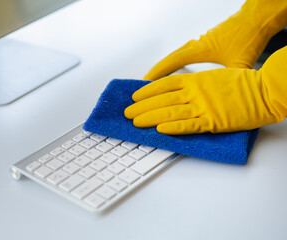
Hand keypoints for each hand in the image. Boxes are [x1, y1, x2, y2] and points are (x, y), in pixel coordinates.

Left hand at [125, 46, 286, 133]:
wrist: (265, 91)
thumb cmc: (242, 84)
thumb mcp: (214, 77)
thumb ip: (195, 84)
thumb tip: (178, 91)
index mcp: (195, 80)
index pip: (164, 85)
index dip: (147, 91)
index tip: (135, 97)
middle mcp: (195, 92)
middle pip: (162, 100)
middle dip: (142, 107)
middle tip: (128, 113)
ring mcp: (204, 107)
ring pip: (171, 113)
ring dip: (151, 118)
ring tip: (136, 122)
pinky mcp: (214, 122)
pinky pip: (190, 125)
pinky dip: (174, 128)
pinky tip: (160, 130)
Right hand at [144, 0, 286, 79]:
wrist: (255, 19)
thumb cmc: (247, 36)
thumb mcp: (239, 63)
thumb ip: (228, 81)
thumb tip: (223, 99)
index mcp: (199, 49)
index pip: (172, 63)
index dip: (157, 75)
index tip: (144, 85)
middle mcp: (195, 45)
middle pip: (168, 60)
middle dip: (154, 74)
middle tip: (142, 88)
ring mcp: (198, 43)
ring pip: (174, 58)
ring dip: (163, 70)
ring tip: (152, 83)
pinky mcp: (203, 44)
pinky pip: (182, 56)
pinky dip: (173, 66)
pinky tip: (173, 74)